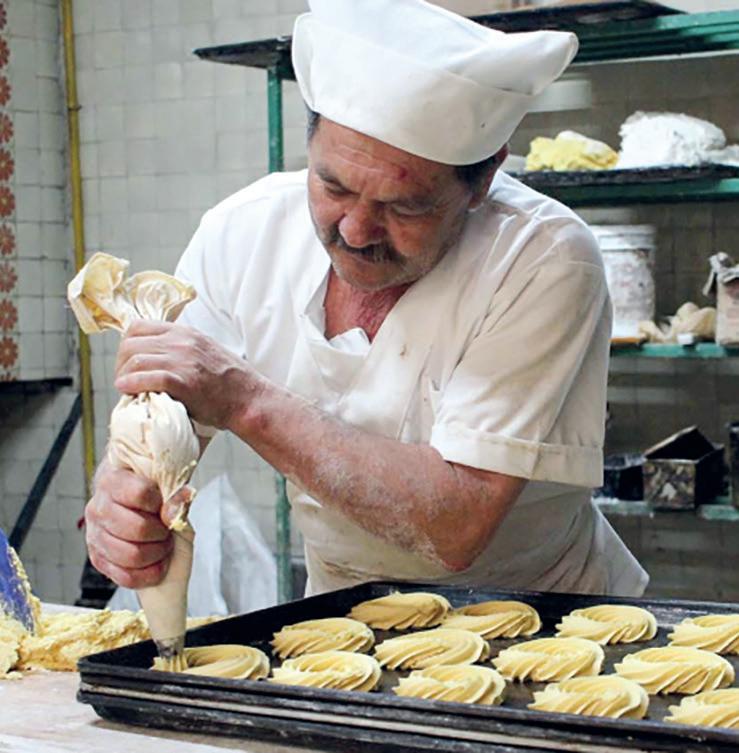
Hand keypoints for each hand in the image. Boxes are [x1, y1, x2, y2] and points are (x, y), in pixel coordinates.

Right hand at [86, 460, 174, 588]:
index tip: (164, 505)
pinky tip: (157, 563)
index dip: (160, 503)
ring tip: (163, 545)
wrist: (136, 510)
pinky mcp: (98, 558)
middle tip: (167, 531)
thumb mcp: (170, 490)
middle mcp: (98, 507)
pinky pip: (125, 576)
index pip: (141, 493)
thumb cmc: (153, 497)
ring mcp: (94, 535)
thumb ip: (176, 497)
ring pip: (131, 555)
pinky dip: (148, 573)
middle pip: (137, 528)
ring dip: (156, 554)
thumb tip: (172, 512)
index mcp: (113, 480)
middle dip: (161, 533)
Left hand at [114, 320, 261, 429]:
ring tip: (126, 389)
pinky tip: (127, 391)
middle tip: (123, 378)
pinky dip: (131, 384)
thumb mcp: (205, 351)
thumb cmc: (229, 381)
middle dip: (121, 363)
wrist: (249, 399)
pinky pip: (146, 378)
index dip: (126, 345)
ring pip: (135, 360)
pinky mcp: (184, 382)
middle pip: (131, 344)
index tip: (128, 361)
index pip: (138, 326)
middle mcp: (182, 343)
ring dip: (124, 376)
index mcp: (185, 333)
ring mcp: (183, 361)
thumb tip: (155, 355)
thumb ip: (181, 348)